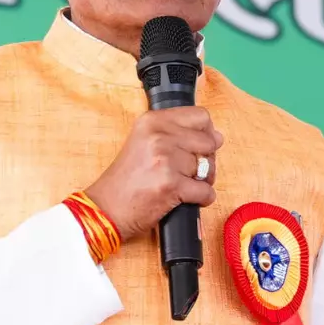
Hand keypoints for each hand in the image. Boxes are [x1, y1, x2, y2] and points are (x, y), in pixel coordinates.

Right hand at [85, 107, 222, 240]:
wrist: (106, 208)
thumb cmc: (126, 180)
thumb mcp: (143, 142)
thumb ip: (175, 134)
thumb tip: (217, 137)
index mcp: (153, 121)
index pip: (200, 116)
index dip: (206, 133)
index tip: (199, 145)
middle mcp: (159, 136)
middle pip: (208, 142)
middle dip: (207, 159)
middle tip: (191, 171)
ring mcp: (166, 160)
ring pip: (208, 168)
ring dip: (203, 181)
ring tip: (184, 186)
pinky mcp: (171, 185)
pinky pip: (205, 191)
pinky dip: (202, 199)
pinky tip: (186, 199)